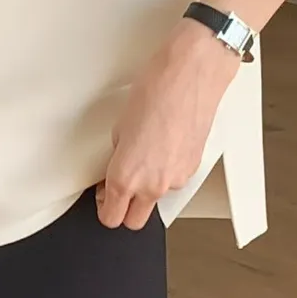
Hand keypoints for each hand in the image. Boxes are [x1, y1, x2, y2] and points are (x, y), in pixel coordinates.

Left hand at [97, 17, 240, 230]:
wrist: (192, 75)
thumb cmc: (156, 91)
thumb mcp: (120, 126)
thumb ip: (117, 156)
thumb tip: (117, 165)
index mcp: (127, 176)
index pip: (111, 218)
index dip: (104, 208)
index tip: (102, 197)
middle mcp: (153, 185)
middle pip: (134, 221)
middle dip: (125, 209)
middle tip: (119, 188)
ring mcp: (176, 179)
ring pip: (156, 199)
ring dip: (148, 187)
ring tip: (146, 154)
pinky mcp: (193, 168)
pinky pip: (174, 180)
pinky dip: (167, 170)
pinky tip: (163, 146)